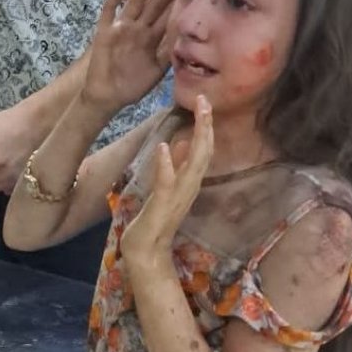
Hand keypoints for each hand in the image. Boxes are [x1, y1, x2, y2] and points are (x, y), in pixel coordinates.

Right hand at [83, 0, 177, 117]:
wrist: (107, 97)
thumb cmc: (131, 86)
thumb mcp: (156, 71)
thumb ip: (168, 55)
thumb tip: (185, 40)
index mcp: (150, 38)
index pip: (167, 15)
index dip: (178, 2)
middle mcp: (137, 29)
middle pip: (155, 3)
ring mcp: (121, 28)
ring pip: (136, 1)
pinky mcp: (105, 32)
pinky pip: (109, 10)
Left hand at [121, 95, 213, 258]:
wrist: (145, 251)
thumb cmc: (154, 220)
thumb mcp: (166, 186)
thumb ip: (176, 166)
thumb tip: (182, 143)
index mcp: (189, 182)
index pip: (203, 150)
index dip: (206, 126)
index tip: (204, 102)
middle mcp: (188, 188)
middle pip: (204, 153)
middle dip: (206, 126)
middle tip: (206, 100)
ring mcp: (177, 197)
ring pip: (194, 165)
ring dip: (197, 139)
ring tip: (199, 114)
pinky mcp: (161, 206)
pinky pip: (166, 184)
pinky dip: (167, 166)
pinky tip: (164, 148)